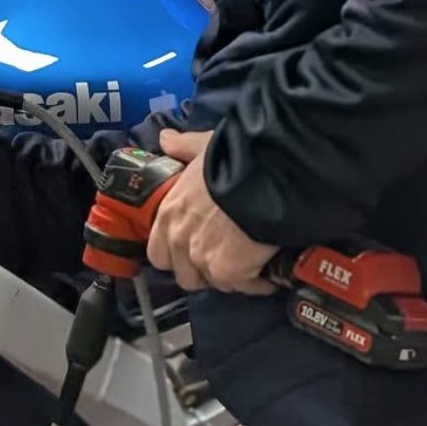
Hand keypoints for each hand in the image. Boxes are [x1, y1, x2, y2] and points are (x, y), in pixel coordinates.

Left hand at [147, 129, 278, 294]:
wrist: (265, 177)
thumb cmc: (232, 159)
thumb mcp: (201, 147)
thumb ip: (182, 146)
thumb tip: (166, 139)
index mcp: (168, 213)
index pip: (158, 253)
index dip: (176, 255)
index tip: (195, 247)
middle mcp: (178, 239)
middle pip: (185, 276)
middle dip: (202, 272)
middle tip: (224, 258)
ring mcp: (201, 259)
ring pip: (215, 284)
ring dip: (231, 277)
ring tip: (249, 262)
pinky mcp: (228, 272)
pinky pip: (243, 287)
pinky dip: (257, 282)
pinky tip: (268, 269)